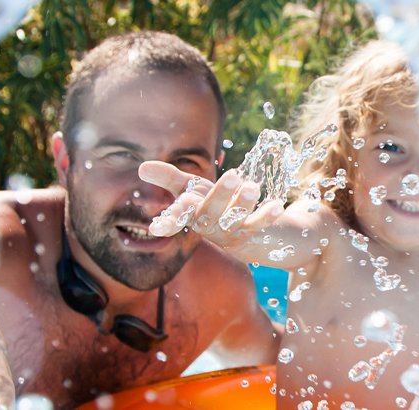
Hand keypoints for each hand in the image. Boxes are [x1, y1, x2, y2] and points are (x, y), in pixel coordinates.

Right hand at [138, 161, 283, 247]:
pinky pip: (259, 227)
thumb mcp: (190, 188)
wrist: (244, 232)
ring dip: (244, 203)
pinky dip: (267, 217)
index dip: (167, 222)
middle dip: (220, 196)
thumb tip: (141, 167)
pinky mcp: (251, 234)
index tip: (156, 228)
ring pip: (235, 220)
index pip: (177, 218)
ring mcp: (230, 232)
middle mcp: (209, 226)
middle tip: (231, 176)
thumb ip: (169, 178)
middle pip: (210, 213)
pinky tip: (277, 205)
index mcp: (191, 214)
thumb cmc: (211, 203)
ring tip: (253, 186)